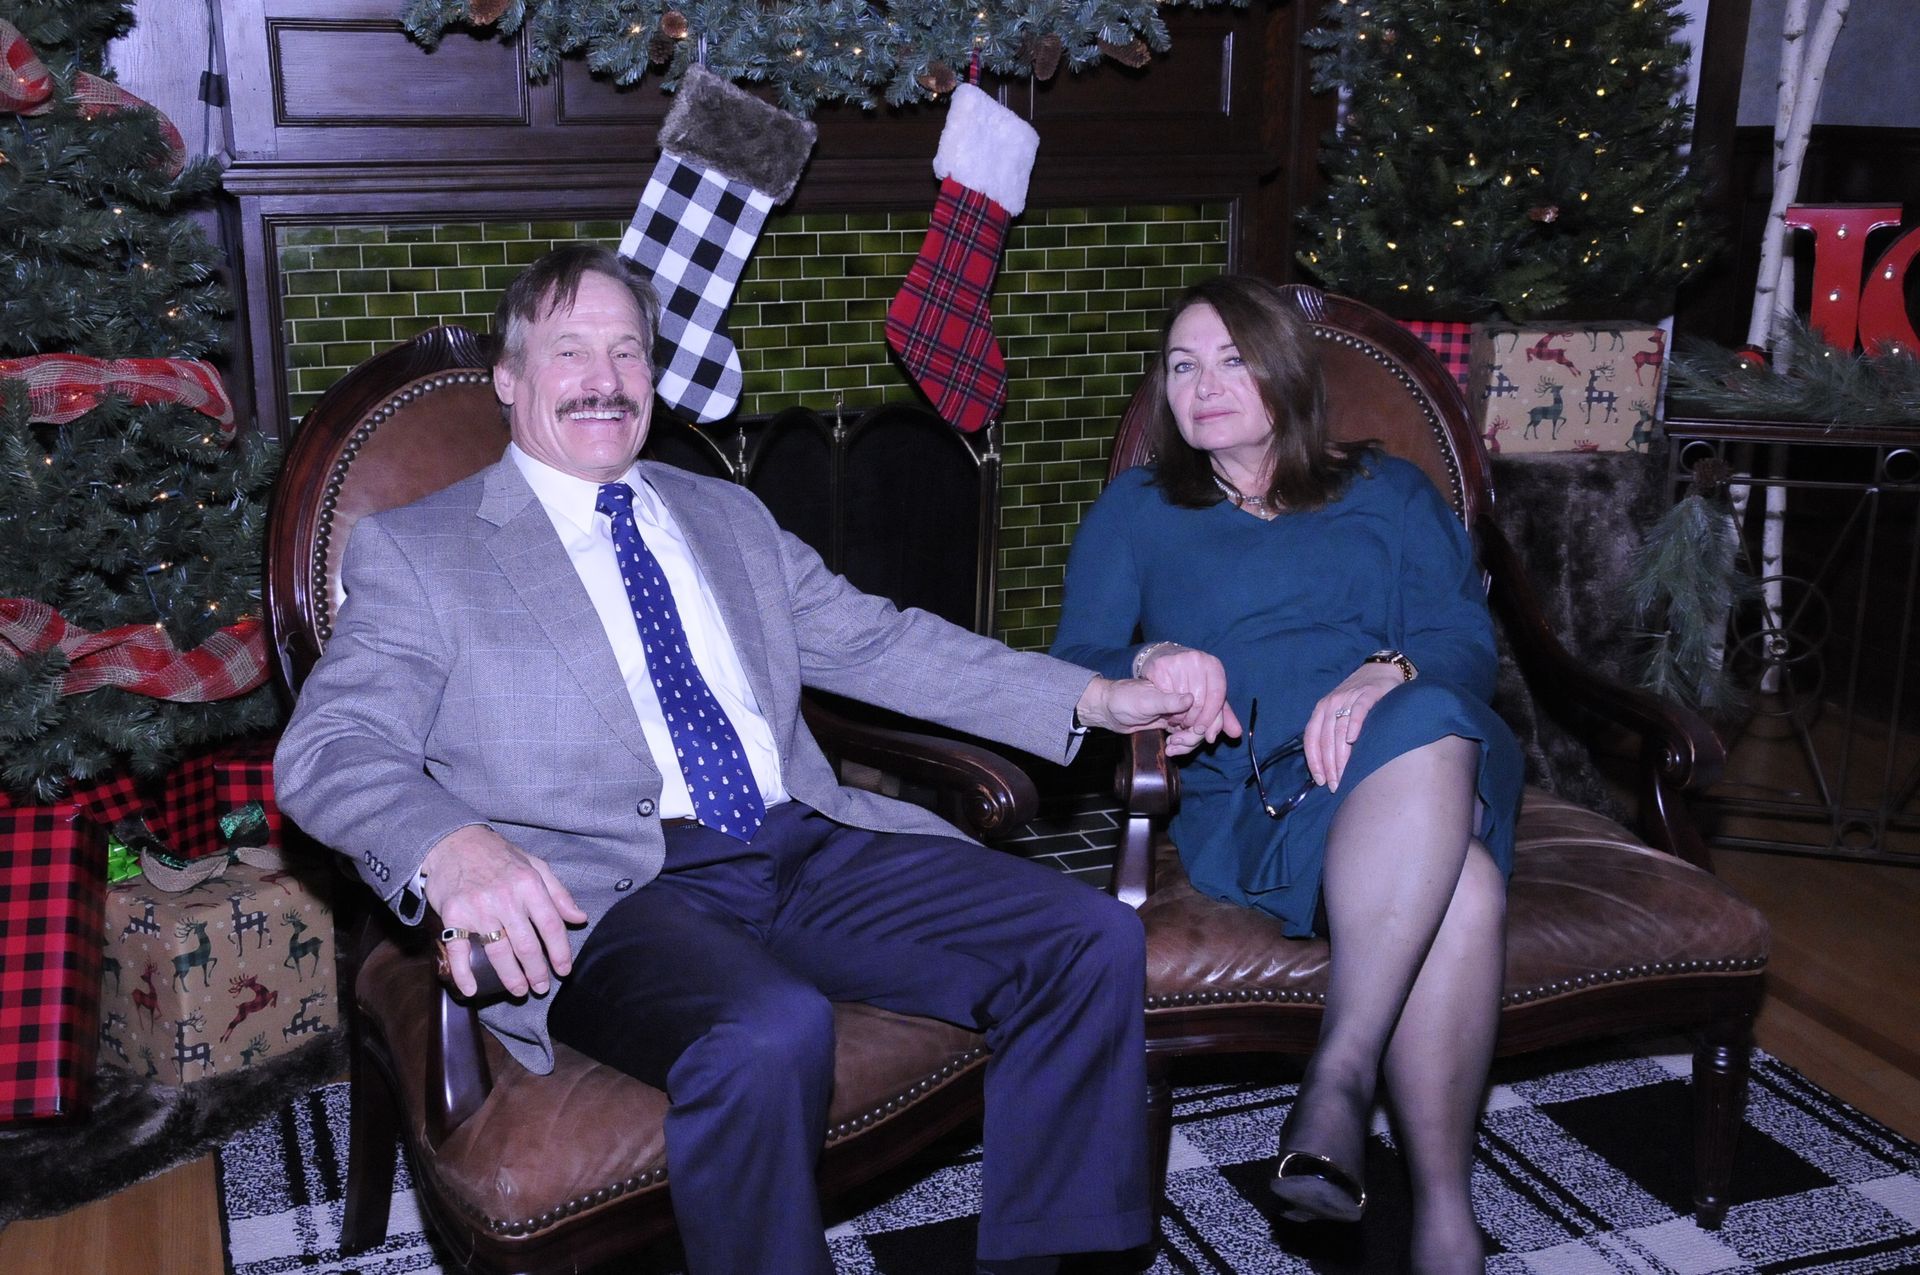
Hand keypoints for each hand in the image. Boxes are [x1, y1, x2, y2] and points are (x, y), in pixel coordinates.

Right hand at [422, 824, 588, 998]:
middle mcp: (505, 898)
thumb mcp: (535, 865)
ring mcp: (478, 908)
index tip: (563, 970)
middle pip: (526, 945)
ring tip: (520, 990)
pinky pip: (459, 951)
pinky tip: (471, 990)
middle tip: (541, 987)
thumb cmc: (498, 855)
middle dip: (537, 972)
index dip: (560, 952)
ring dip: (511, 978)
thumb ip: (558, 893)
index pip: (551, 926)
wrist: (453, 841)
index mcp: (529, 884)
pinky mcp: (453, 916)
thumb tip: (580, 918)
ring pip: (498, 952)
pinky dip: (464, 974)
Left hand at [1076, 675, 1238, 755]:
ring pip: (1203, 729)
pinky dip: (1184, 746)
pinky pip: (1191, 737)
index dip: (1213, 714)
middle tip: (1179, 740)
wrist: (1110, 712)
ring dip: (1190, 742)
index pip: (1213, 695)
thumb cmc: (1124, 699)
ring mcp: (1185, 709)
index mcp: (1184, 678)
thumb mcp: (1145, 700)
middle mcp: (1189, 693)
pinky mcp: (1178, 723)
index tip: (1203, 731)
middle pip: (1212, 715)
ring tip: (1172, 745)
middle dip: (1199, 733)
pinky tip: (1171, 749)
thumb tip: (1190, 699)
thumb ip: (1168, 700)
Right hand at [1136, 644, 1242, 755]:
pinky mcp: (1161, 666)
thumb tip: (1236, 733)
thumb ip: (1223, 714)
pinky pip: (1166, 696)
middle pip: (1199, 700)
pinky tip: (1169, 711)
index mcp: (1214, 665)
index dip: (1210, 717)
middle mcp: (1198, 659)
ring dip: (1180, 717)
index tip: (1202, 731)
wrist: (1165, 659)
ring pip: (1182, 701)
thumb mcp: (1209, 693)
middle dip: (1193, 720)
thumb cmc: (1191, 679)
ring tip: (1178, 718)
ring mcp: (1178, 661)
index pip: (1217, 695)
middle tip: (1188, 726)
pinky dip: (1168, 709)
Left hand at [1304, 663, 1405, 791]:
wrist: (1380, 670)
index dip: (1314, 761)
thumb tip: (1328, 765)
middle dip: (1330, 765)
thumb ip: (1332, 731)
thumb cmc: (1359, 697)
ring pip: (1340, 731)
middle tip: (1336, 785)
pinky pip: (1358, 712)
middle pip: (1326, 739)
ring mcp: (1348, 698)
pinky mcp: (1367, 694)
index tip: (1320, 780)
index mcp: (1321, 709)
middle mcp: (1331, 703)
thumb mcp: (1340, 711)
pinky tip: (1354, 741)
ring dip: (1342, 756)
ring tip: (1346, 776)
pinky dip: (1355, 726)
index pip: (1311, 738)